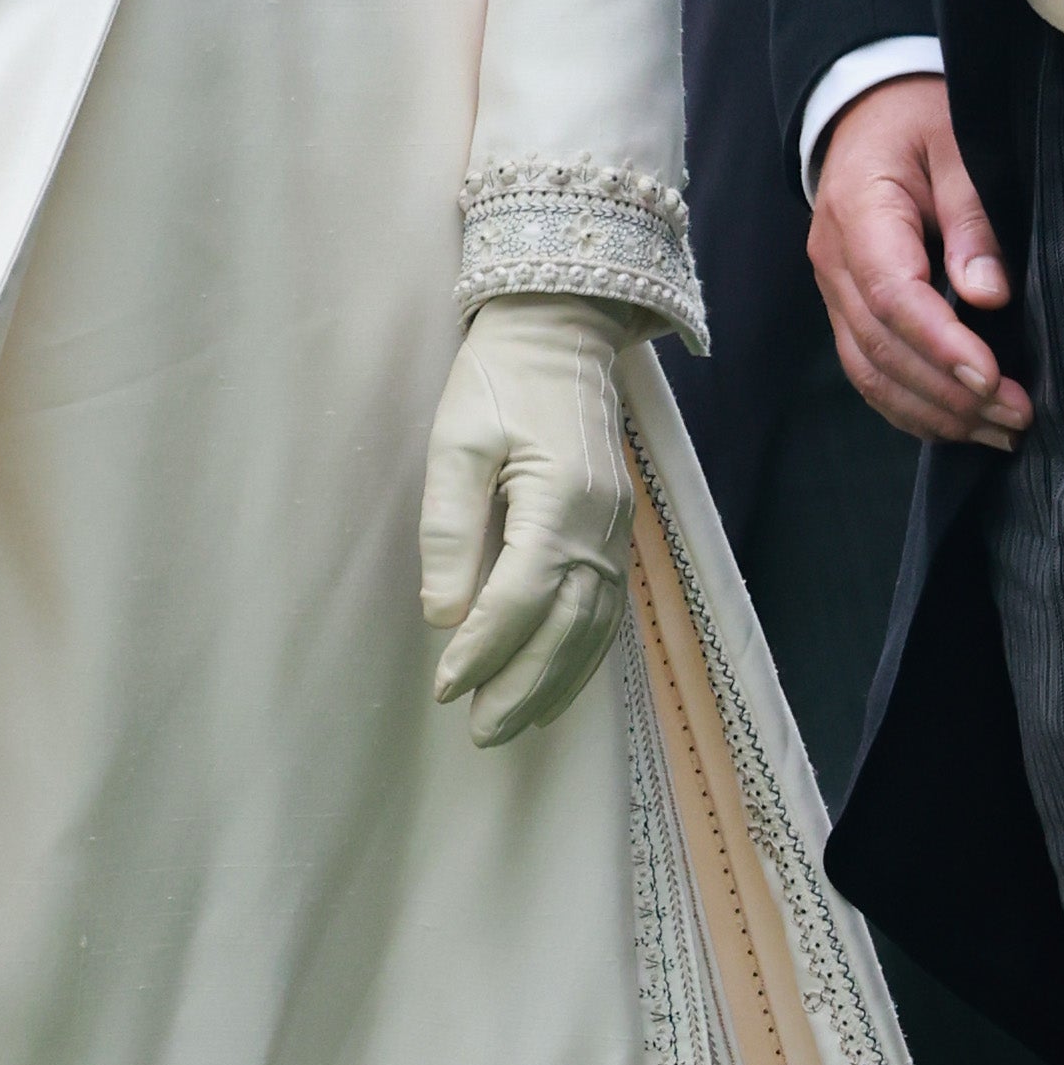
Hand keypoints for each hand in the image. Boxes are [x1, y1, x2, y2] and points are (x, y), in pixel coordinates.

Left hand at [420, 292, 636, 746]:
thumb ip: (450, 529)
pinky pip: (607, 610)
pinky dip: (583, 655)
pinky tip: (557, 684)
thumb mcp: (456, 442)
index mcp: (561, 501)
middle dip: (523, 686)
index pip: (521, 598)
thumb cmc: (498, 382)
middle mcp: (602, 527)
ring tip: (513, 726)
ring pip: (593, 629)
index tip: (445, 685)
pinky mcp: (617, 532)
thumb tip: (446, 614)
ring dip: (554, 684)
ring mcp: (618, 532)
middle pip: (566, 628)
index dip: (483, 649)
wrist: (561, 333)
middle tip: (480, 731)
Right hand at [807, 75, 1028, 447]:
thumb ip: (972, 217)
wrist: (871, 111)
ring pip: (870, 372)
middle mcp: (834, 261)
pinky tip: (961, 424)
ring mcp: (835, 291)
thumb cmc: (922, 122)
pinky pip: (870, 371)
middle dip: (949, 394)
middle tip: (1017, 415)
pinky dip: (912, 407)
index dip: (942, 346)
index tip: (992, 378)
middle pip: (881, 347)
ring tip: (1000, 431)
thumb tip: (988, 294)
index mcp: (858, 212)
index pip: (893, 296)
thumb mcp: (958, 148)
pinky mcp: (847, 310)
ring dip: (934, 412)